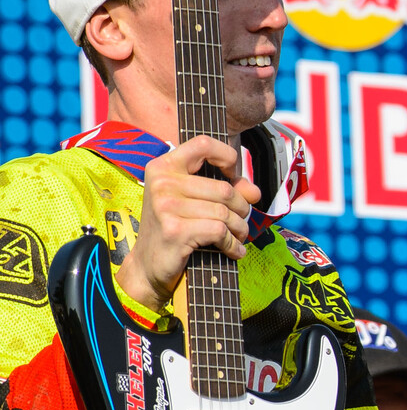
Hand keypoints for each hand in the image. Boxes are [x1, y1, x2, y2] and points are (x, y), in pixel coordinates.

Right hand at [116, 137, 261, 310]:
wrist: (149, 266)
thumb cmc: (176, 228)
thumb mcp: (197, 203)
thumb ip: (228, 190)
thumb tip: (254, 191)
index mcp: (163, 167)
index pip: (203, 144)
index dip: (227, 156)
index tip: (233, 175)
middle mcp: (162, 182)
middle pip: (224, 188)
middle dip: (241, 208)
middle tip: (241, 221)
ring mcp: (165, 205)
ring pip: (225, 211)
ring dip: (239, 228)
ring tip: (238, 236)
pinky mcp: (174, 229)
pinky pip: (220, 231)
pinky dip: (233, 244)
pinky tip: (233, 250)